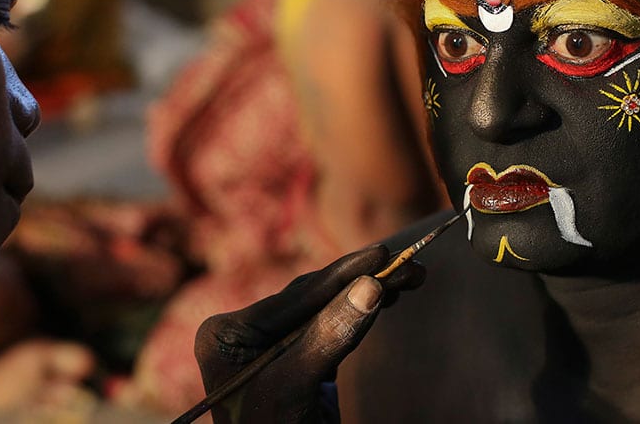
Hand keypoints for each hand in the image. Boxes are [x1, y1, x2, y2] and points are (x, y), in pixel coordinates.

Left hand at [194, 245, 424, 422]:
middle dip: (365, 280)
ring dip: (370, 292)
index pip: (296, 295)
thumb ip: (328, 336)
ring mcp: (271, 348)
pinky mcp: (297, 363)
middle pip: (315, 297)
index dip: (345, 272)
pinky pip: (333, 328)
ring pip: (329, 309)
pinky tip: (390, 299)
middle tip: (409, 264)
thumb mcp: (295, 386)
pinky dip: (363, 314)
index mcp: (227, 334)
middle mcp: (246, 334)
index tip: (383, 254)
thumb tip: (369, 287)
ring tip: (412, 277)